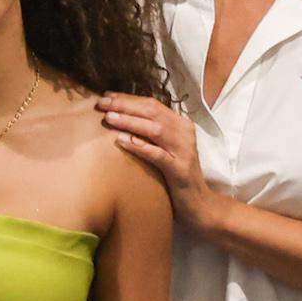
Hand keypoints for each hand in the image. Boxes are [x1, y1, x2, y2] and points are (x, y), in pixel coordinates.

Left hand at [93, 92, 230, 235]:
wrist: (199, 204)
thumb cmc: (176, 176)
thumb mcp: (166, 149)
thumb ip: (151, 133)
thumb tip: (122, 118)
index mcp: (181, 125)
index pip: (152, 104)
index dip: (128, 99)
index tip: (107, 97)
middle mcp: (184, 133)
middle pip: (152, 112)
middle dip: (125, 105)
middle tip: (102, 103)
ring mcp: (183, 151)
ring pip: (155, 129)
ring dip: (130, 122)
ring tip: (108, 118)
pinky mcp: (179, 169)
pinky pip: (157, 154)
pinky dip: (139, 146)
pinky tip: (121, 140)